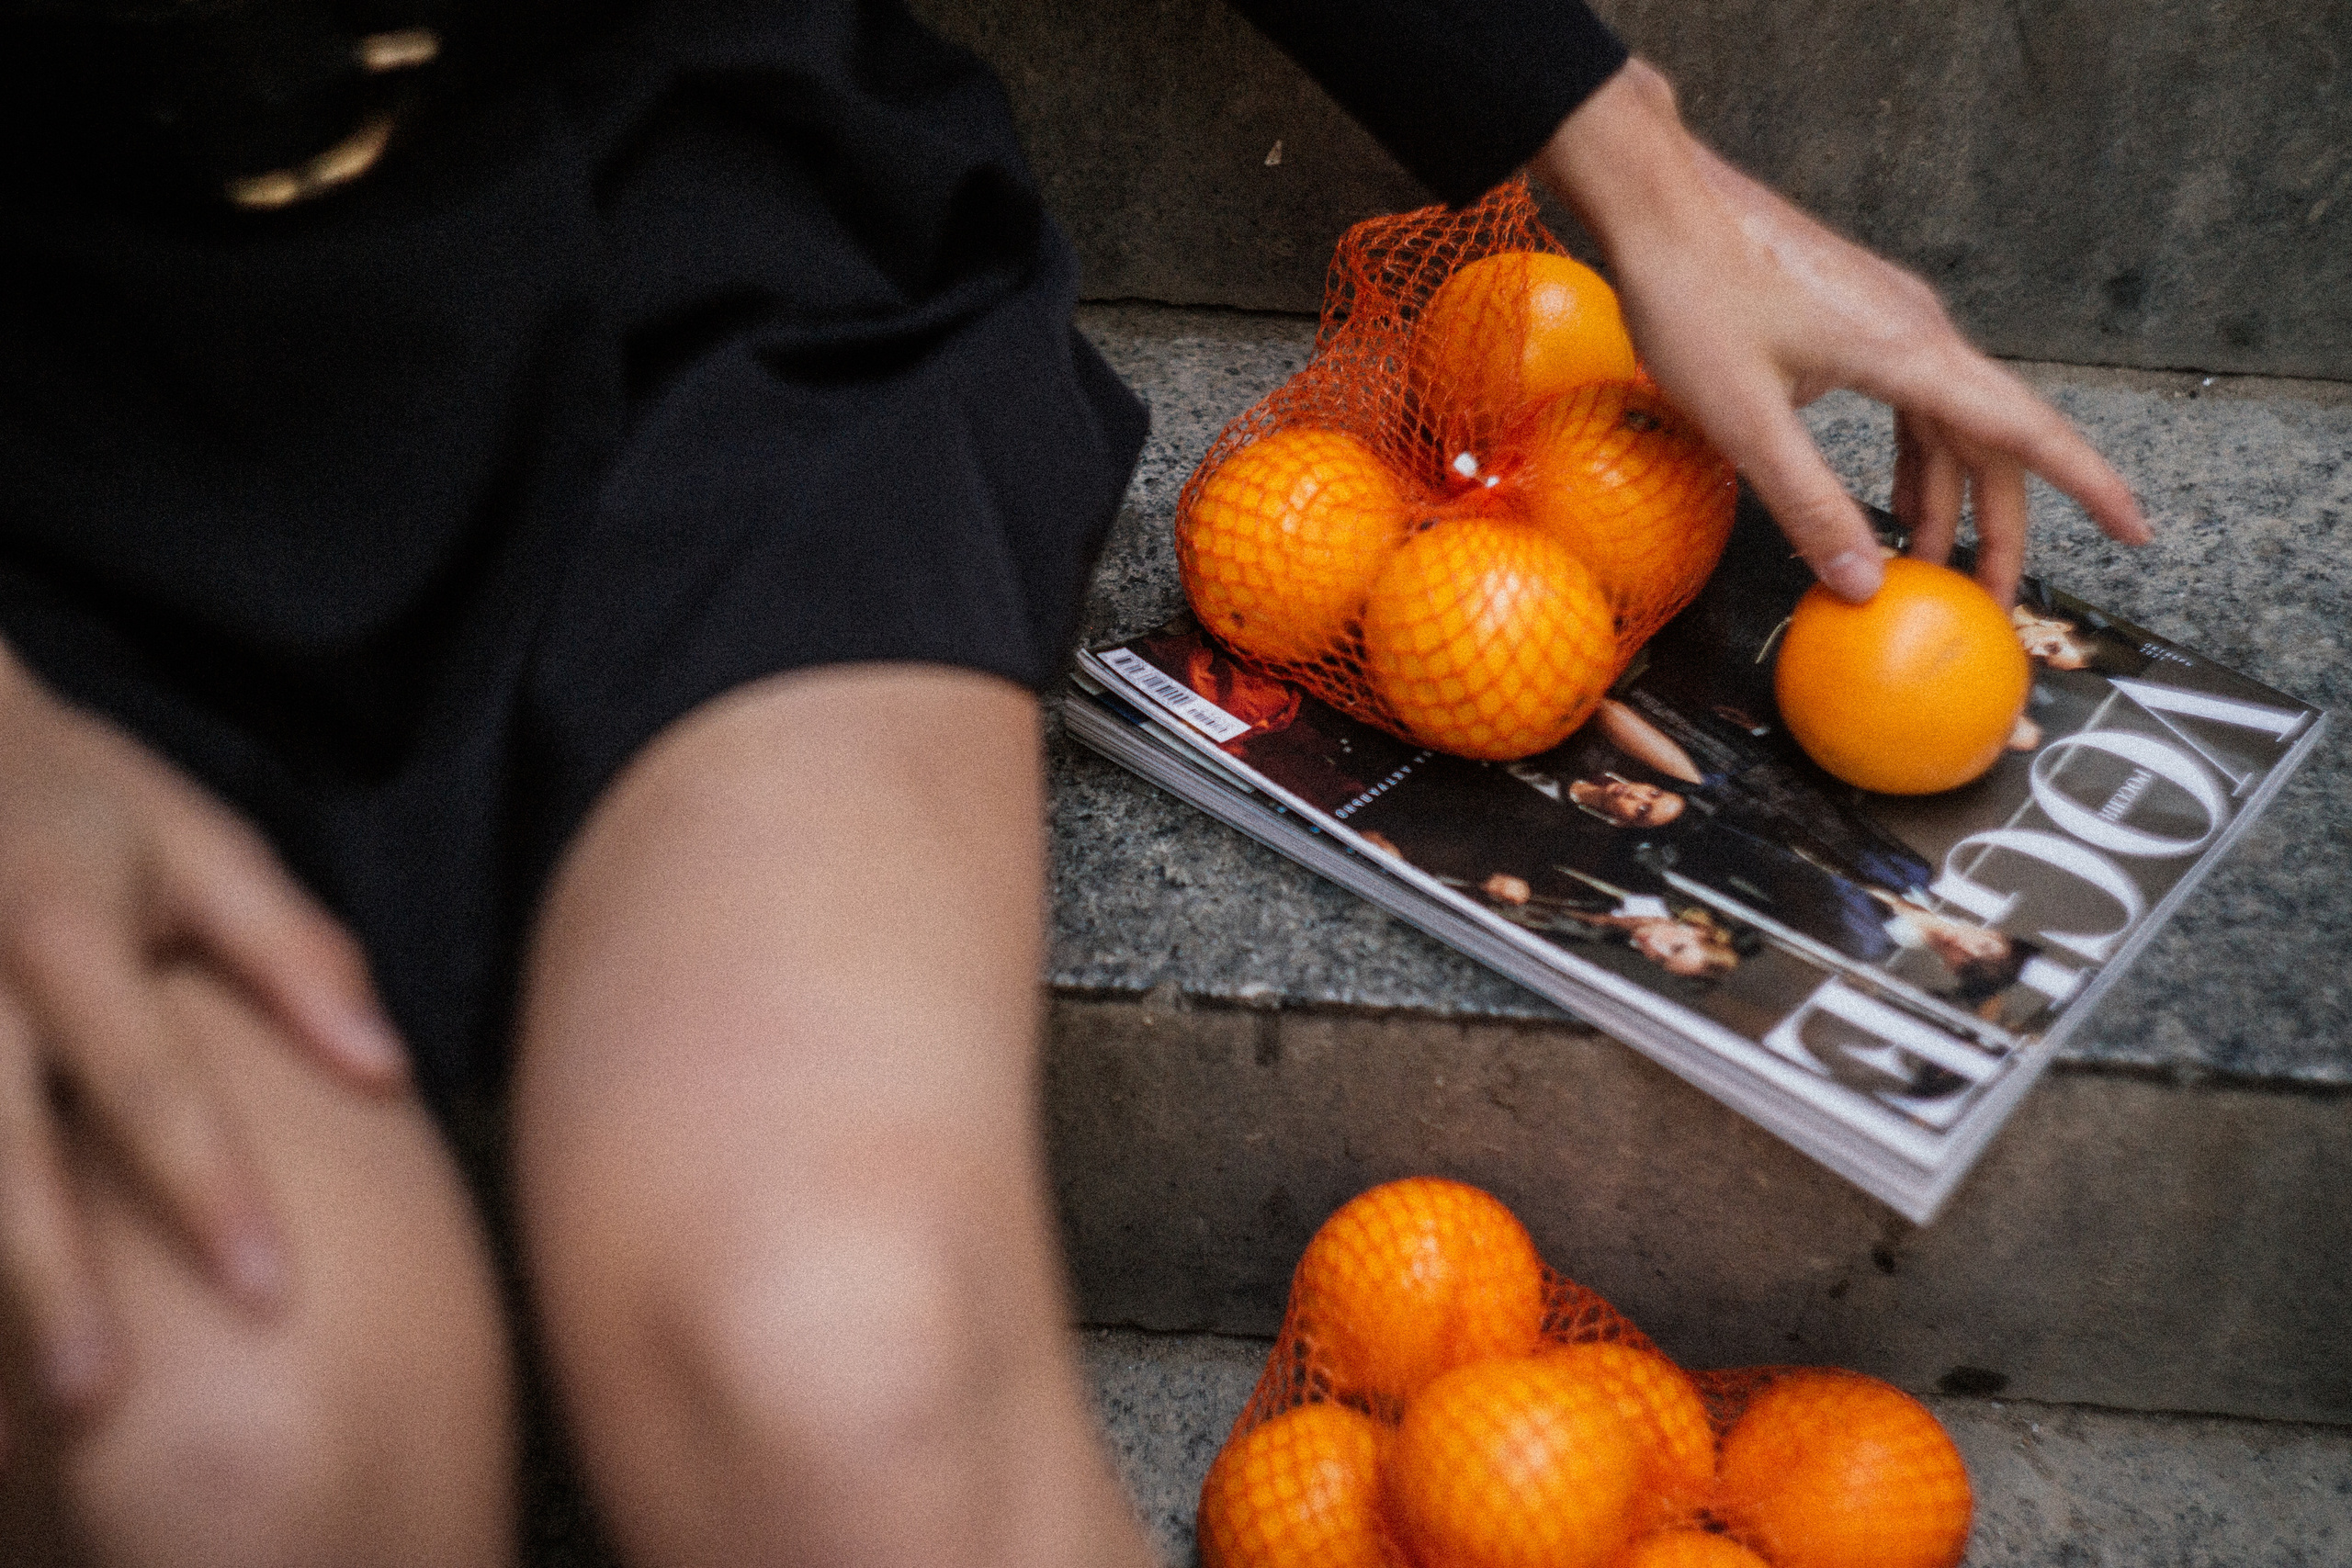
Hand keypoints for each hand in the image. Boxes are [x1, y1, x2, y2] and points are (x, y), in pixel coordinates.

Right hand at [0, 647, 405, 1421]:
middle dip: (47, 1285)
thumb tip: (388, 1072)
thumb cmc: (73, 797)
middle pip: (2, 1153)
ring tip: (3, 1430)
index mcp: (65, 930)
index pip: (149, 1081)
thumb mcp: (196, 843)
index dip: (207, 1189)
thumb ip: (291, 955)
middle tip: (94, 1406)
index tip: (267, 1292)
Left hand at [1532, 60, 2149, 604]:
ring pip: (1947, 423)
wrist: (1659, 202)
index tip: (2136, 533)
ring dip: (1946, 497)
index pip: (2027, 432)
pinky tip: (1892, 498)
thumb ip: (1809, 506)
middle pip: (1992, 441)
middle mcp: (1918, 331)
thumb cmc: (1693, 295)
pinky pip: (1911, 399)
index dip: (2089, 487)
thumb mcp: (1744, 421)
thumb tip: (1865, 586)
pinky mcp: (1856, 316)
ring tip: (1926, 569)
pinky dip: (1912, 456)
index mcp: (1910, 353)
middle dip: (1998, 527)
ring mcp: (1889, 319)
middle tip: (1990, 601)